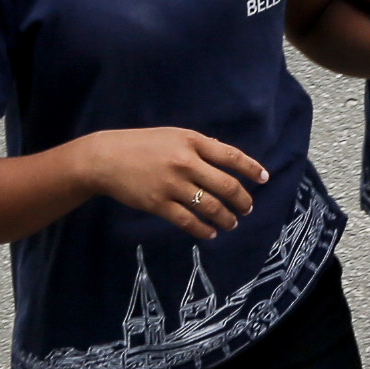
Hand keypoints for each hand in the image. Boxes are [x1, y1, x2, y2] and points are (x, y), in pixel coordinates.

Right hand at [69, 126, 267, 240]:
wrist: (105, 158)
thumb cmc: (141, 145)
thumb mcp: (173, 136)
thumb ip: (199, 146)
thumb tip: (226, 158)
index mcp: (191, 141)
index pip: (231, 156)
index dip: (251, 168)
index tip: (264, 178)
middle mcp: (185, 162)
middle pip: (226, 185)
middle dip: (242, 200)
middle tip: (247, 207)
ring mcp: (172, 184)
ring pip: (210, 206)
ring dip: (226, 218)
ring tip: (231, 223)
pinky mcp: (158, 204)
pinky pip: (188, 221)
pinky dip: (203, 229)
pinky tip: (210, 233)